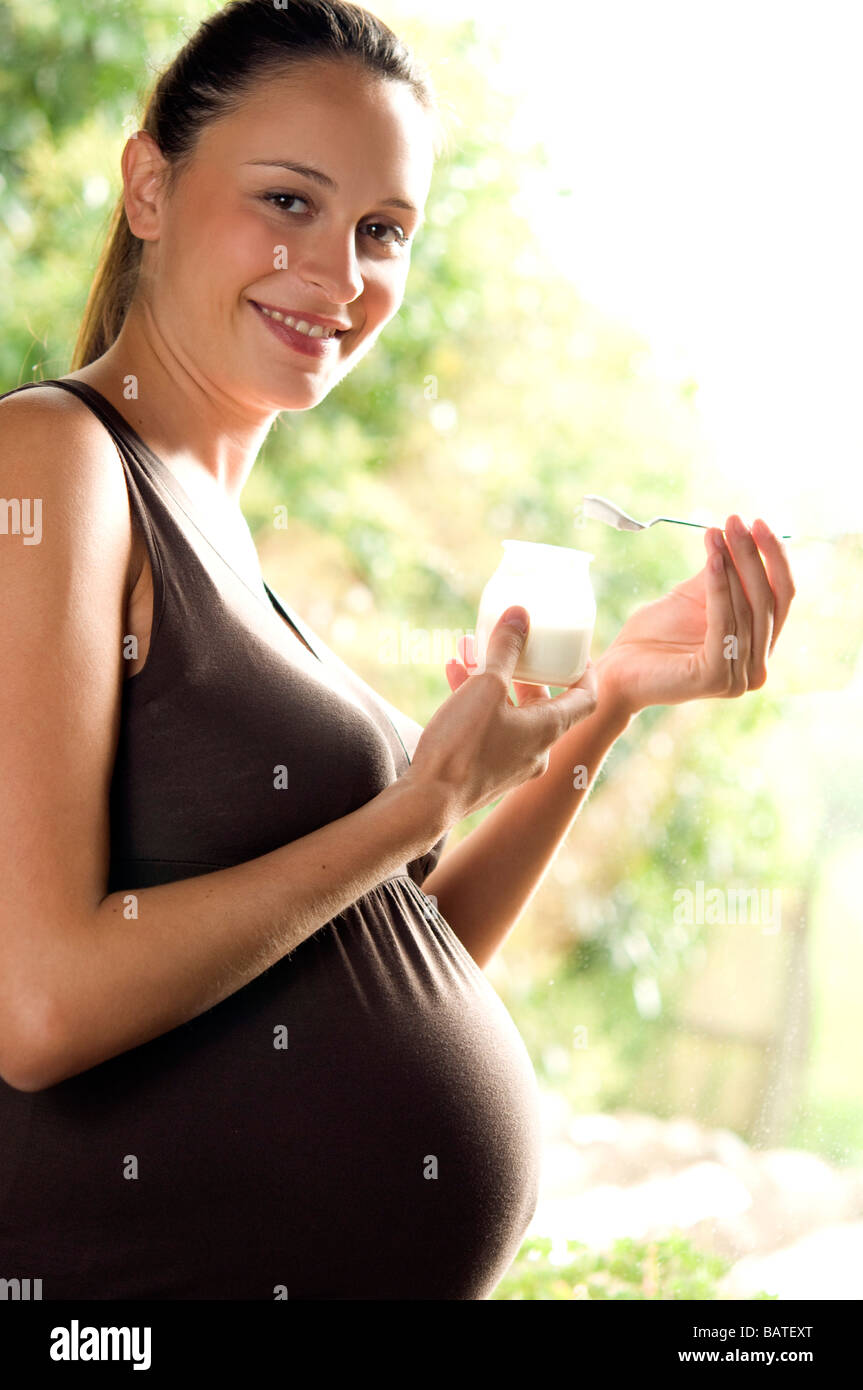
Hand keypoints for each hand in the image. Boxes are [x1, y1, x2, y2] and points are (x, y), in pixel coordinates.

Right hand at [406, 608, 597, 822]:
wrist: (428, 802)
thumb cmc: (463, 746)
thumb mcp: (486, 687)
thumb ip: (505, 648)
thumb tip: (520, 615)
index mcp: (549, 729)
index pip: (586, 698)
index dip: (585, 670)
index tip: (574, 650)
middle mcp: (538, 750)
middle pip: (543, 701)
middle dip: (523, 668)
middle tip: (513, 644)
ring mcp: (512, 764)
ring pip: (511, 712)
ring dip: (493, 681)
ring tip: (469, 652)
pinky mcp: (487, 772)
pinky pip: (490, 729)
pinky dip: (477, 703)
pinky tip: (453, 676)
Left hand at [592, 515, 795, 715]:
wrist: (618, 670)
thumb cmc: (655, 636)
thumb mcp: (694, 597)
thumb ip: (723, 574)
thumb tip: (738, 532)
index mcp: (759, 647)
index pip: (780, 596)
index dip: (774, 557)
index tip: (757, 522)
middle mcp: (758, 668)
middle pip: (767, 600)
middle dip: (753, 555)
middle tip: (736, 520)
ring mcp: (740, 678)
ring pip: (746, 609)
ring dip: (733, 565)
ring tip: (719, 533)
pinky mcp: (717, 678)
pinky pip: (724, 623)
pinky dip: (720, 588)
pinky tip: (712, 559)